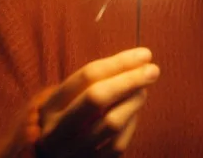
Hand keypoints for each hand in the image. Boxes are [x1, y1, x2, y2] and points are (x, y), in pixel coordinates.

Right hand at [36, 47, 159, 156]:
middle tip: (153, 70)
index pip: (87, 75)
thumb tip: (140, 61)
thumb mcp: (70, 99)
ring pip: (111, 122)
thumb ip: (97, 80)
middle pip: (96, 97)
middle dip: (129, 80)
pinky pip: (118, 145)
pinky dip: (130, 124)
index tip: (145, 55)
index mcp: (50, 107)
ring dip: (133, 102)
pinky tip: (133, 113)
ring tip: (142, 91)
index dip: (120, 62)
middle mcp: (56, 131)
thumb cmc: (69, 118)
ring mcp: (72, 152)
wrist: (54, 157)